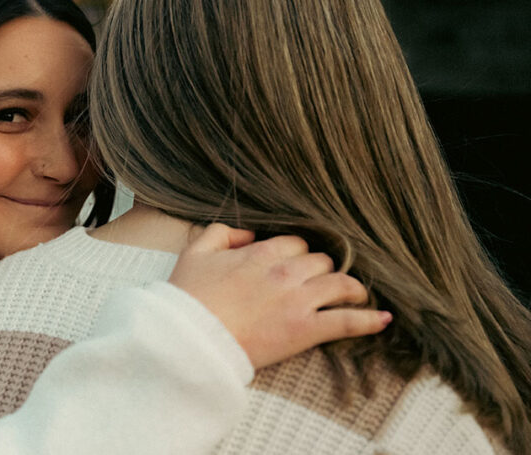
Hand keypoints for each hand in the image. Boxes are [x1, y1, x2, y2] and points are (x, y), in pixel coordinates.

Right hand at [167, 223, 390, 369]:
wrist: (191, 338)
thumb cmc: (189, 298)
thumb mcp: (195, 253)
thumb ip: (221, 233)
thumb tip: (247, 233)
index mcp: (260, 253)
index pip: (295, 243)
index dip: (296, 253)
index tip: (294, 264)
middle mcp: (285, 272)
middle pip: (321, 261)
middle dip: (321, 269)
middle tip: (318, 282)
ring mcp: (298, 300)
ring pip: (340, 283)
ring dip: (350, 288)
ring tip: (354, 294)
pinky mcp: (306, 330)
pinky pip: (347, 321)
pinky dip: (369, 320)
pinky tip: (383, 319)